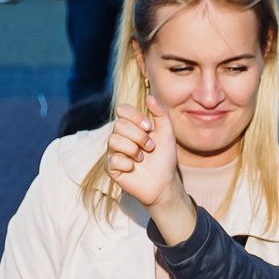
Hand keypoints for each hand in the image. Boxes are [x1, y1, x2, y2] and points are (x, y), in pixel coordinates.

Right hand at [104, 95, 191, 223]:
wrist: (164, 182)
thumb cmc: (164, 157)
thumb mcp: (167, 133)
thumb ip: (161, 113)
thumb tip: (150, 96)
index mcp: (131, 126)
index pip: (122, 109)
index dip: (134, 116)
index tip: (148, 127)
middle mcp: (120, 136)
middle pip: (119, 125)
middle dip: (138, 137)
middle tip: (150, 147)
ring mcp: (114, 152)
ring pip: (114, 140)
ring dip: (133, 150)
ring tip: (142, 158)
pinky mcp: (111, 167)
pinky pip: (112, 160)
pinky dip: (127, 164)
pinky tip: (133, 168)